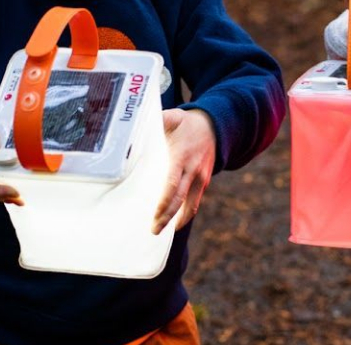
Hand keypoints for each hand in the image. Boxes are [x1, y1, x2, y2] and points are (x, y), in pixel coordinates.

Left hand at [152, 108, 215, 233]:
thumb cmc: (187, 122)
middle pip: (180, 199)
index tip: (155, 216)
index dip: (164, 202)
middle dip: (167, 217)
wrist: (215, 125)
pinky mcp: (204, 181)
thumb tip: (136, 129)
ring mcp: (201, 177)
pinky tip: (174, 222)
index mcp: (182, 156)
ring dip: (178, 220)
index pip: (173, 183)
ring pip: (190, 204)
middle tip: (153, 231)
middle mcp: (193, 170)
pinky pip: (195, 201)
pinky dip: (185, 213)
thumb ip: (157, 123)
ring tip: (163, 232)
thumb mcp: (172, 117)